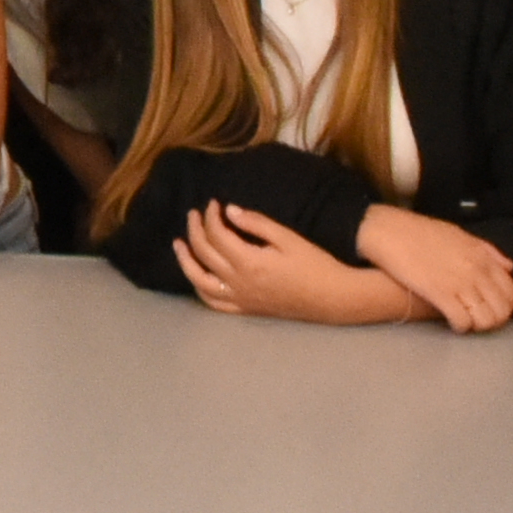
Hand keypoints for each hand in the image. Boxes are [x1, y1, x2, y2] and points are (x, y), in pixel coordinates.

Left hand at [170, 203, 387, 323]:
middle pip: (204, 253)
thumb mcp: (287, 238)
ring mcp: (240, 298)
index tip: (214, 203)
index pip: (217, 234)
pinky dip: (200, 287)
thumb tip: (228, 210)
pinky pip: (214, 302)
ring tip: (179, 244)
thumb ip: (256, 224)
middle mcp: (238, 282)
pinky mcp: (246, 309)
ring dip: (186, 261)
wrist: (333, 297)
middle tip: (195, 213)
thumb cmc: (314, 264)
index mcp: (248, 262)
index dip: (211, 215)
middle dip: (195, 229)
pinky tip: (197, 275)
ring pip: (200, 281)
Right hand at [356, 206, 512, 332]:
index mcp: (482, 256)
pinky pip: (462, 321)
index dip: (505, 306)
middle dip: (493, 319)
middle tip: (477, 318)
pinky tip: (451, 322)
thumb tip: (508, 267)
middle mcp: (476, 271)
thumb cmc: (419, 230)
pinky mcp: (440, 294)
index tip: (492, 308)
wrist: (386, 230)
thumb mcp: (458, 234)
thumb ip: (486, 251)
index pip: (511, 291)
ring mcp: (459, 283)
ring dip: (477, 325)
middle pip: (501, 310)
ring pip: (485, 319)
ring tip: (465, 321)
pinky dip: (460, 326)